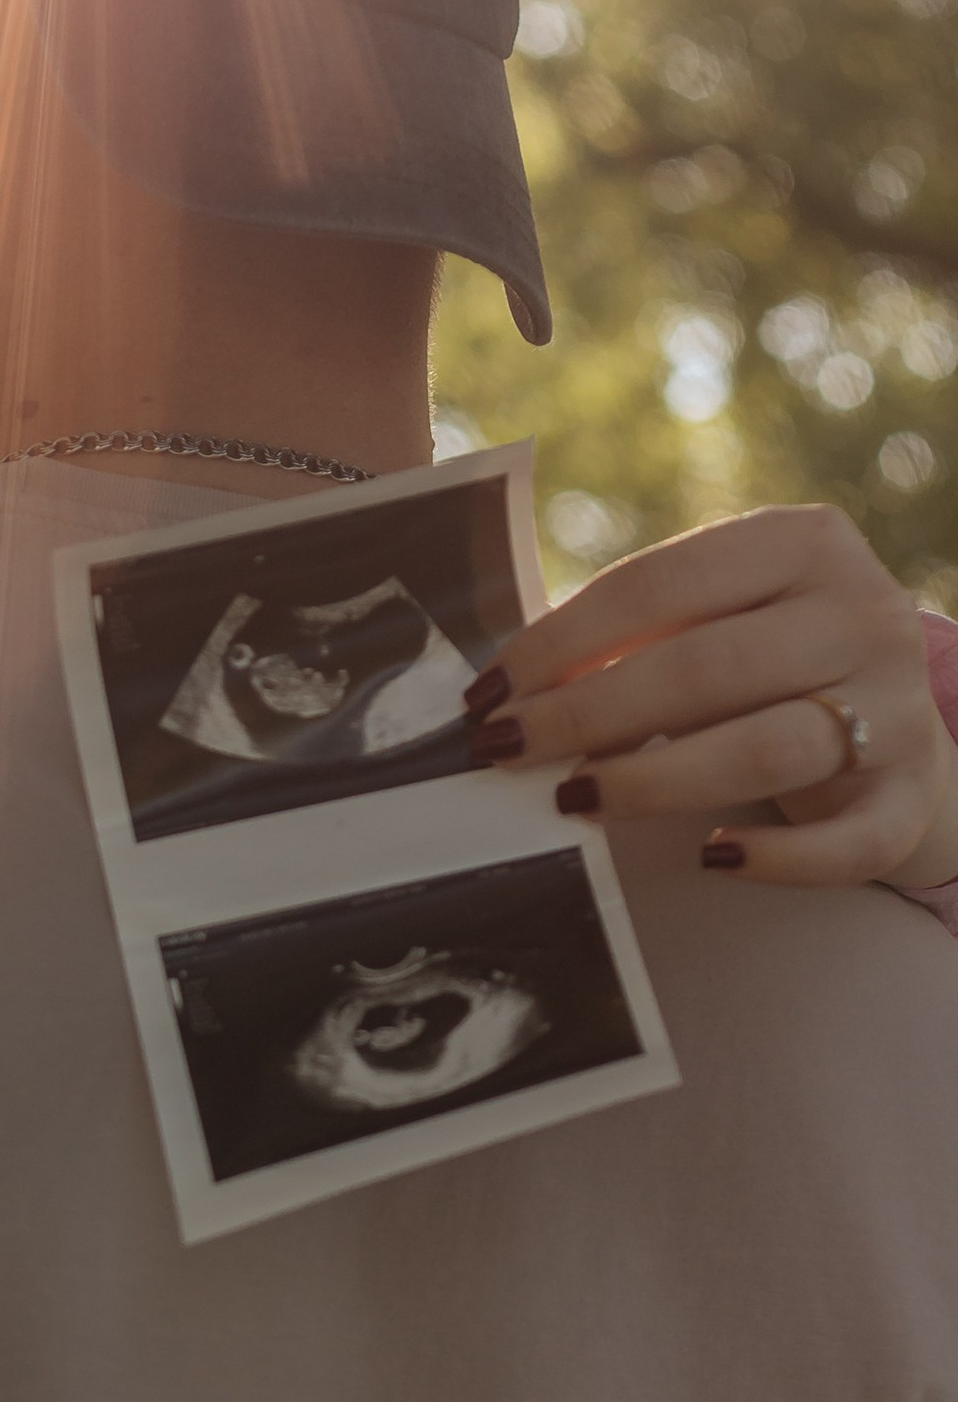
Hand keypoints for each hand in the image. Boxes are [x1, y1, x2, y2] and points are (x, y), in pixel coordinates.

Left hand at [469, 503, 957, 893]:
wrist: (893, 725)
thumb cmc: (765, 665)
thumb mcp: (716, 617)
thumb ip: (634, 636)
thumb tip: (509, 693)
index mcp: (805, 543)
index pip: (660, 585)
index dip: (562, 642)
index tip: (490, 692)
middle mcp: (863, 613)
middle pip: (705, 669)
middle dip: (588, 714)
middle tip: (508, 749)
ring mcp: (897, 708)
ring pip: (765, 749)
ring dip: (654, 780)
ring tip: (576, 799)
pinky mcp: (910, 795)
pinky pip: (846, 842)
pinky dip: (776, 858)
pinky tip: (712, 858)